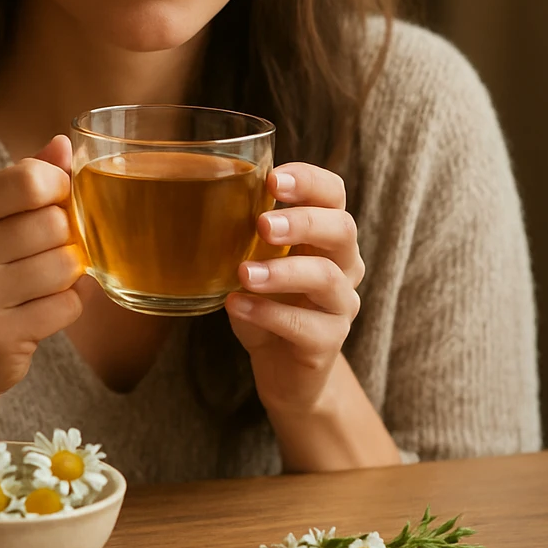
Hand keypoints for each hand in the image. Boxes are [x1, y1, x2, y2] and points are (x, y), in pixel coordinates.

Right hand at [0, 134, 84, 401]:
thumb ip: (29, 180)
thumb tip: (64, 143)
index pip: (28, 179)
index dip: (60, 187)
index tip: (60, 202)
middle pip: (54, 224)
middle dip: (68, 238)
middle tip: (54, 251)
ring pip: (64, 266)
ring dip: (71, 275)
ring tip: (50, 282)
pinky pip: (66, 306)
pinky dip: (70, 305)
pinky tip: (47, 308)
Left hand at [224, 162, 364, 417]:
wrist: (282, 367)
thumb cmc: (267, 300)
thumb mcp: (255, 259)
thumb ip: (246, 230)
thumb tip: (203, 189)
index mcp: (326, 234)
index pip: (334, 194)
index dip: (310, 181)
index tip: (273, 179)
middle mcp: (344, 264)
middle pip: (341, 229)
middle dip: (302, 222)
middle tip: (262, 224)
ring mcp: (340, 305)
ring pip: (327, 278)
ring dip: (282, 272)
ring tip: (244, 272)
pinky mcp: (327, 343)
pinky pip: (305, 325)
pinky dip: (268, 312)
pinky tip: (236, 305)